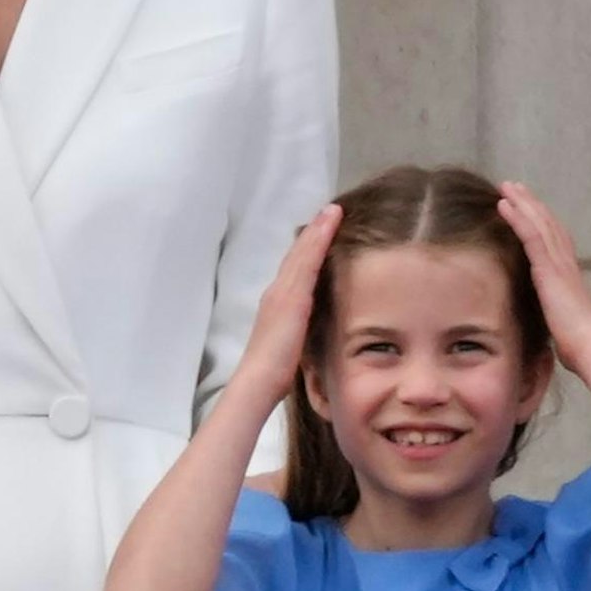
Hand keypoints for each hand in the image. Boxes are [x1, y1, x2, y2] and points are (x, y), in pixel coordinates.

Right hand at [231, 204, 342, 402]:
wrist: (258, 380)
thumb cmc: (273, 372)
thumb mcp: (290, 345)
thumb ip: (299, 333)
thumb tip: (310, 334)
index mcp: (277, 304)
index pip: (294, 271)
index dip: (307, 250)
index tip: (320, 232)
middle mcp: (277, 291)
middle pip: (297, 255)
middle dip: (312, 233)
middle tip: (328, 211)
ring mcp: (283, 291)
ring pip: (302, 252)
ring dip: (317, 229)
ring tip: (332, 211)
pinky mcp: (292, 295)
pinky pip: (308, 259)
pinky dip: (318, 239)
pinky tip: (330, 223)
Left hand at [496, 181, 590, 374]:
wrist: (588, 344)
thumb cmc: (577, 342)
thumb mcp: (561, 320)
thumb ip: (553, 310)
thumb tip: (546, 319)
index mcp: (569, 273)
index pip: (555, 237)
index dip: (542, 219)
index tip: (528, 205)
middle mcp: (566, 262)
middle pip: (547, 222)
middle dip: (530, 202)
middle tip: (514, 186)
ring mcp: (558, 263)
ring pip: (539, 222)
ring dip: (521, 201)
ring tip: (506, 186)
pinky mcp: (548, 268)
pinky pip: (531, 235)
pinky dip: (517, 217)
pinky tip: (504, 205)